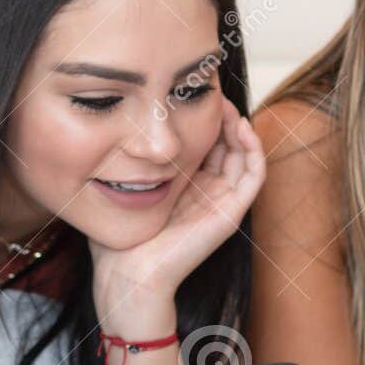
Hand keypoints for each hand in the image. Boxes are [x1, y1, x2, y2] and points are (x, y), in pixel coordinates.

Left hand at [90, 100, 265, 326]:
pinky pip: (254, 175)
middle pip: (228, 145)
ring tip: (225, 104)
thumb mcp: (123, 189)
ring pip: (245, 155)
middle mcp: (209, 193)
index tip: (190, 92)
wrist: (128, 275)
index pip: (206, 144)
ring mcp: (223, 203)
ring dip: (240, 126)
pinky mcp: (231, 213)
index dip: (204, 117)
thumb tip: (109, 129)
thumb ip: (126, 163)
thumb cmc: (119, 239)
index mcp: (188, 188)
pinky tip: (240, 126)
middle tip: (211, 90)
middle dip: (222, 116)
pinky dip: (254, 148)